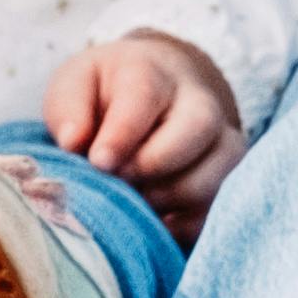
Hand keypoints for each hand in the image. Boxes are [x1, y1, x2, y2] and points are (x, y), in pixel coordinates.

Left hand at [50, 29, 246, 225]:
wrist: (153, 94)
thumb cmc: (105, 94)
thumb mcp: (75, 86)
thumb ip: (69, 110)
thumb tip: (74, 143)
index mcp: (152, 73)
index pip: (145, 96)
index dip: (123, 133)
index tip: (99, 161)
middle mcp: (198, 102)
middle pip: (197, 126)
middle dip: (155, 162)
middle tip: (119, 180)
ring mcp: (221, 141)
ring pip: (216, 171)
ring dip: (171, 196)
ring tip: (135, 201)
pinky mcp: (228, 179)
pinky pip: (216, 209)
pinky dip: (184, 224)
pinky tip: (155, 222)